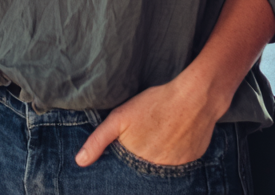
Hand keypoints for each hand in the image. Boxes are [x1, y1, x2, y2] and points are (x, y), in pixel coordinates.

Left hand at [76, 73, 217, 167]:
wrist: (195, 99)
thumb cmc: (154, 105)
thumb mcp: (120, 118)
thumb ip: (99, 140)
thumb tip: (79, 162)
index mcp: (138, 164)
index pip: (125, 175)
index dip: (123, 166)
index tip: (123, 156)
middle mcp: (158, 173)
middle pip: (143, 171)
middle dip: (139, 162)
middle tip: (144, 138)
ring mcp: (178, 169)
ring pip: (161, 169)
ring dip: (156, 159)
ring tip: (158, 136)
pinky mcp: (192, 161)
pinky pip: (178, 164)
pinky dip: (173, 154)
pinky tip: (173, 136)